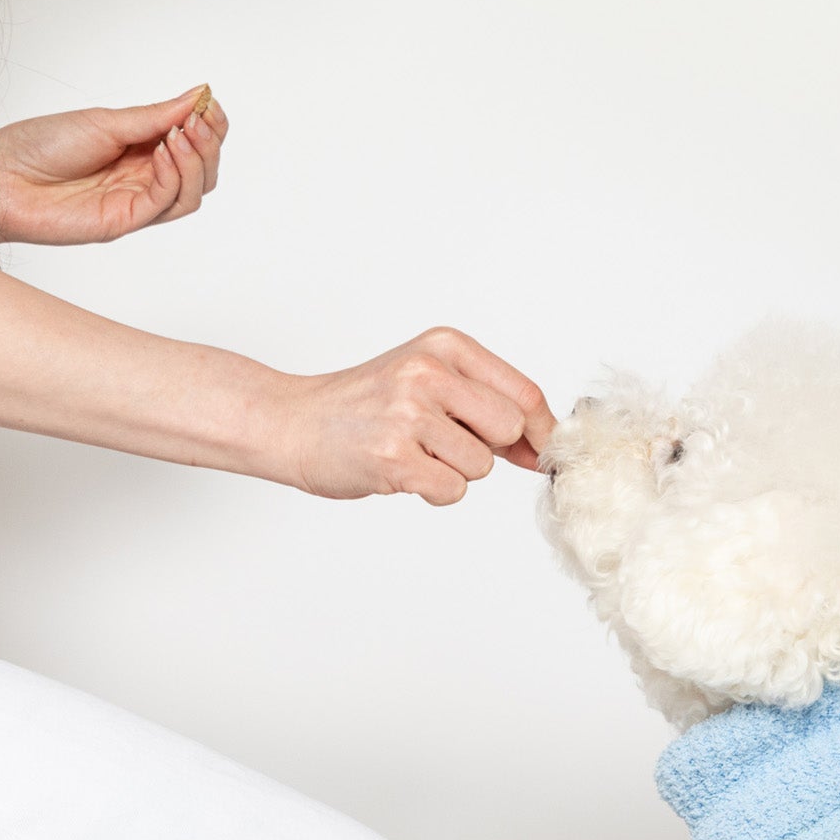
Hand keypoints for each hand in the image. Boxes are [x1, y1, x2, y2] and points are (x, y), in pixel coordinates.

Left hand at [0, 87, 227, 248]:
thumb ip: (153, 116)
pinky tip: (162, 153)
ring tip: (180, 136)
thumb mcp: (105, 121)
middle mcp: (142, 179)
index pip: (191, 145)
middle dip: (209, 145)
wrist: (3, 178)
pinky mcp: (125, 221)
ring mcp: (136, 203)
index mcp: (138, 150)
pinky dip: (173, 176)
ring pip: (192, 194)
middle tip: (198, 122)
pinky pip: (165, 203)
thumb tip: (197, 97)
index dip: (209, 127)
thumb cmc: (41, 146)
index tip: (208, 103)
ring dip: (196, 162)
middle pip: (202, 173)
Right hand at [266, 330, 555, 503]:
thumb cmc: (366, 406)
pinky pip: (452, 490)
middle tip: (445, 444)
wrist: (294, 422)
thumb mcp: (428, 382)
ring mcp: (409, 415)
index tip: (537, 451)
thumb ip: (487, 407)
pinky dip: (434, 492)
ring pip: (481, 467)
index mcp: (445, 346)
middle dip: (489, 449)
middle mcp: (428, 373)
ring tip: (415, 453)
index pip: (524, 393)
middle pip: (510, 429)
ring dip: (455, 472)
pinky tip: (404, 473)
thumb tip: (545, 445)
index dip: (539, 431)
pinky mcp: (394, 458)